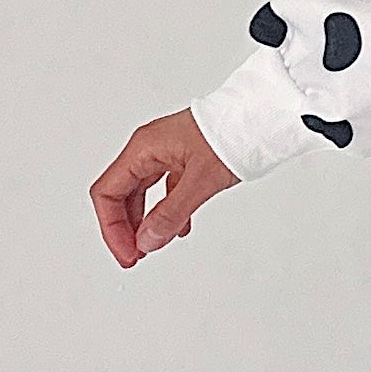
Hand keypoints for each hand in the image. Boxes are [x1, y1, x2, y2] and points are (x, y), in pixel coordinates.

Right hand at [91, 109, 239, 266]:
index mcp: (144, 148)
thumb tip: (146, 241)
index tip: (128, 252)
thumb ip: (171, 213)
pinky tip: (178, 228)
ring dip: (145, 221)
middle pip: (121, 194)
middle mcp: (150, 149)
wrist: (263, 115)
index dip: (112, 227)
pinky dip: (167, 211)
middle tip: (136, 256)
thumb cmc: (233, 134)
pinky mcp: (185, 158)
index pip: (108, 193)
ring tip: (153, 245)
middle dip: (125, 228)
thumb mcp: (201, 180)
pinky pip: (166, 188)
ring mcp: (167, 153)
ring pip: (143, 193)